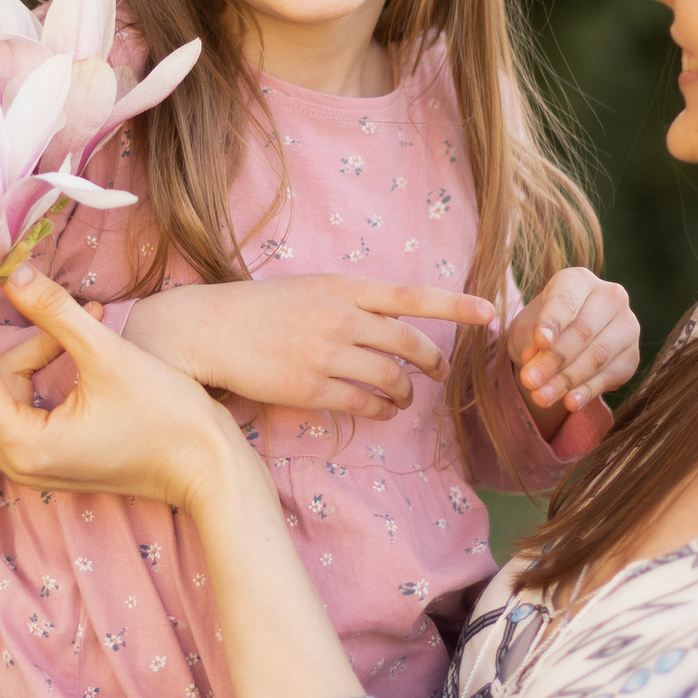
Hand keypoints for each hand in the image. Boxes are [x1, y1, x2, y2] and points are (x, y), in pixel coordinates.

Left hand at [0, 267, 247, 511]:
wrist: (207, 468)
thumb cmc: (168, 417)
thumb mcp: (107, 354)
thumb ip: (54, 312)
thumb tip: (12, 272)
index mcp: (22, 443)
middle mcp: (12, 461)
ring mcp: (25, 462)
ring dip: (2, 350)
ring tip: (60, 316)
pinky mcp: (42, 454)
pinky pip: (10, 403)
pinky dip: (27, 367)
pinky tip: (67, 338)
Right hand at [122, 276, 498, 418]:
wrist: (207, 329)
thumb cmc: (259, 309)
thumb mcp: (310, 289)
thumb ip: (351, 303)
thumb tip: (392, 324)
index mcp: (342, 286)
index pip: (413, 295)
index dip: (456, 305)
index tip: (490, 311)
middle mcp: (340, 317)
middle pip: (410, 344)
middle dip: (434, 361)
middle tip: (439, 372)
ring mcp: (325, 354)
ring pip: (391, 378)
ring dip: (406, 391)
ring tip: (405, 396)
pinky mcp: (309, 388)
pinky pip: (363, 404)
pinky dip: (381, 410)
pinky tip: (382, 411)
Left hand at [508, 268, 640, 414]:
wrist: (562, 342)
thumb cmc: (541, 328)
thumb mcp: (527, 329)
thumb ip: (531, 340)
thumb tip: (535, 361)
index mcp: (579, 280)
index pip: (566, 301)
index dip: (553, 322)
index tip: (540, 342)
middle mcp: (611, 297)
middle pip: (582, 332)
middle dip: (553, 360)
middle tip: (529, 381)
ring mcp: (627, 326)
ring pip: (597, 356)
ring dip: (567, 380)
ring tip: (541, 397)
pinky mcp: (632, 356)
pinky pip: (610, 376)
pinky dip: (588, 390)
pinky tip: (570, 402)